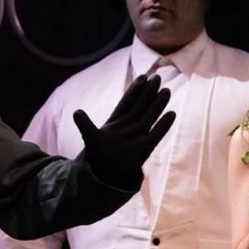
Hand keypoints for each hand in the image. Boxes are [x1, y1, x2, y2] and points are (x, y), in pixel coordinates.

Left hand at [73, 73, 174, 188]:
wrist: (105, 171)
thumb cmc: (98, 153)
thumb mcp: (90, 137)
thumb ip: (85, 125)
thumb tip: (76, 112)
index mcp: (116, 120)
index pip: (127, 102)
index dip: (134, 90)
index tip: (142, 77)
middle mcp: (129, 125)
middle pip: (140, 105)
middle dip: (148, 92)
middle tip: (157, 77)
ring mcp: (138, 135)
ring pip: (150, 116)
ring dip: (158, 104)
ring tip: (166, 91)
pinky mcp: (145, 147)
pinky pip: (157, 134)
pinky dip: (163, 125)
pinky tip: (172, 114)